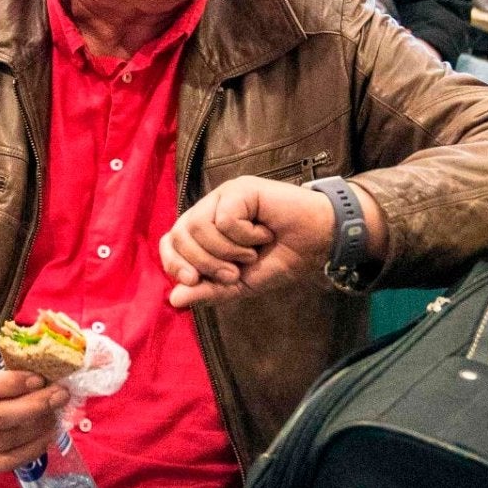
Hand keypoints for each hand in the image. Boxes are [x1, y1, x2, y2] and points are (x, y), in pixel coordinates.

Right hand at [0, 338, 64, 471]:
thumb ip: (8, 351)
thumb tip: (45, 353)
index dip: (13, 384)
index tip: (40, 378)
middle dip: (34, 406)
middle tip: (61, 394)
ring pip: (5, 441)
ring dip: (37, 427)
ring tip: (57, 411)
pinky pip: (7, 462)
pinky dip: (32, 450)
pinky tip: (48, 434)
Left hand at [163, 175, 367, 310]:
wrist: (317, 244)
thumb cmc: (279, 259)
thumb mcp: (240, 285)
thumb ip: (208, 291)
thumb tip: (174, 299)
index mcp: (204, 230)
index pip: (170, 242)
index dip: (173, 262)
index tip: (192, 280)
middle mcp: (209, 209)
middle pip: (180, 235)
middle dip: (205, 263)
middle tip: (234, 271)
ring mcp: (223, 196)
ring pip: (199, 227)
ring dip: (227, 250)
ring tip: (251, 252)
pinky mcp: (239, 188)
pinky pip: (224, 219)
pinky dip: (245, 235)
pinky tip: (263, 232)